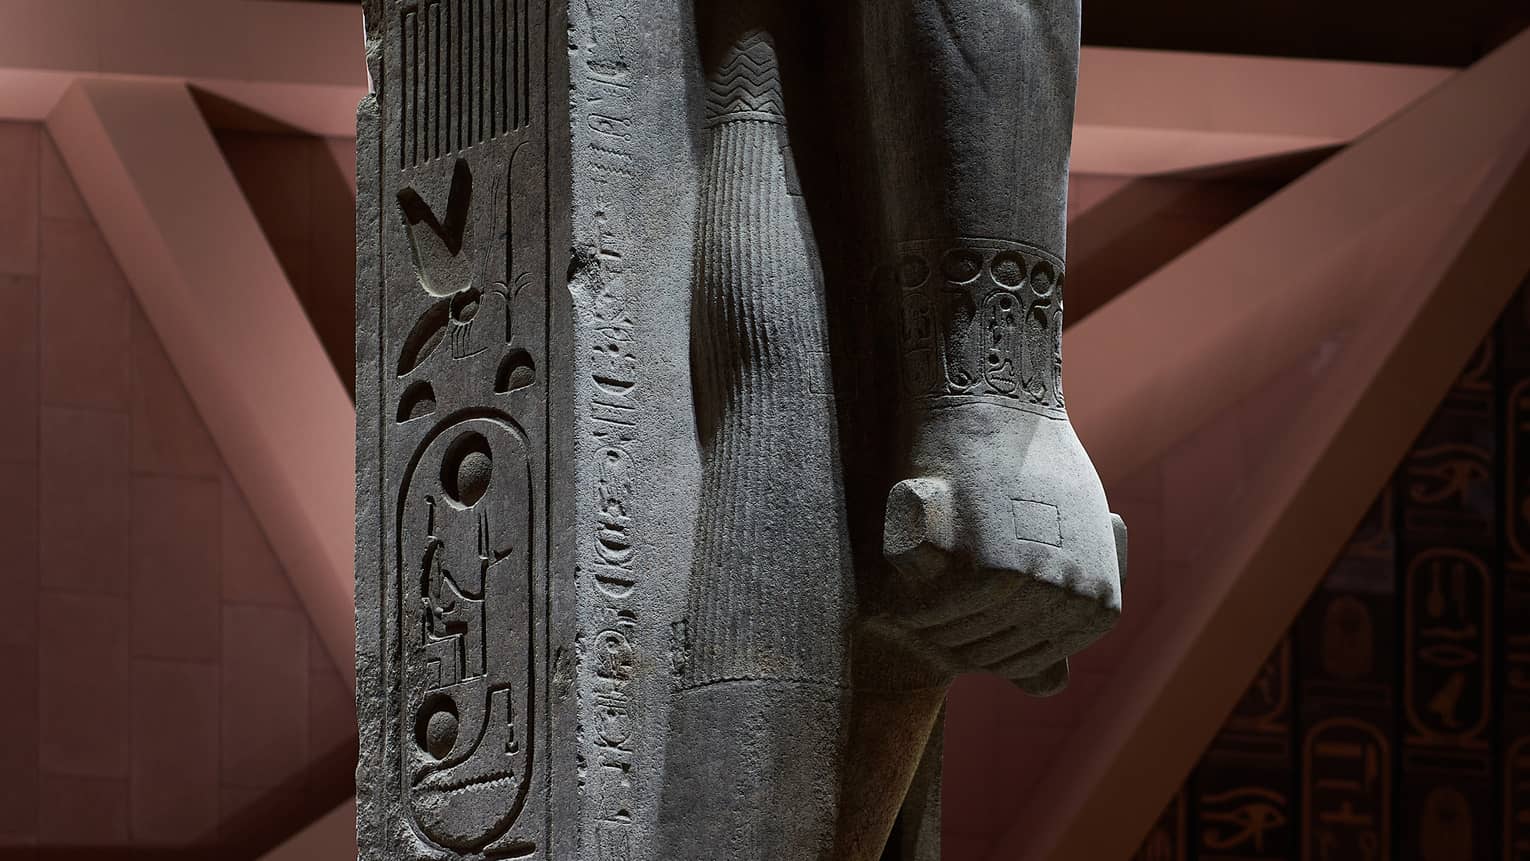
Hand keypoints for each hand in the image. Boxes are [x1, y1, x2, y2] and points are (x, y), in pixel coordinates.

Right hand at [880, 404, 1124, 693]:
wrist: (1002, 404)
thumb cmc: (1032, 473)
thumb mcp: (1069, 547)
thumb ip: (1056, 615)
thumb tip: (1050, 688)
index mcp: (1097, 607)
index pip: (1024, 660)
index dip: (980, 646)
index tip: (951, 621)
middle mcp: (1071, 600)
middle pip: (989, 650)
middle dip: (948, 636)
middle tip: (915, 611)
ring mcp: (1031, 585)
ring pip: (956, 632)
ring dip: (921, 622)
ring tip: (898, 602)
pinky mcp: (984, 565)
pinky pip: (930, 607)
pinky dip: (908, 600)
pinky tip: (898, 584)